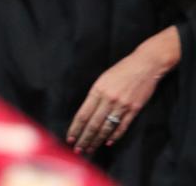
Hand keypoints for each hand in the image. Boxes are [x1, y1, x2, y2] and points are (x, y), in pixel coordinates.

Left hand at [67, 27, 179, 153]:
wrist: (144, 65)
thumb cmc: (121, 70)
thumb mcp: (102, 79)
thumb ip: (95, 95)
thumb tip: (86, 113)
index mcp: (97, 90)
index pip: (83, 114)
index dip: (76, 128)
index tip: (70, 138)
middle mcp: (108, 99)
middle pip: (93, 124)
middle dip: (84, 138)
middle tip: (78, 150)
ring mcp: (122, 105)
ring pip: (106, 127)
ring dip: (97, 140)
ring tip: (90, 149)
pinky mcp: (134, 109)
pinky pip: (122, 126)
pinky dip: (114, 135)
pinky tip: (108, 142)